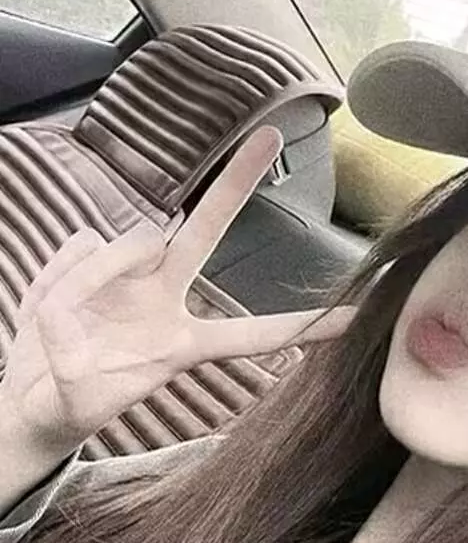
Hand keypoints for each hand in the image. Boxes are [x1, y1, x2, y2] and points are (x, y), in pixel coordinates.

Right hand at [0, 127, 355, 453]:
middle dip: (233, 187)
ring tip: (65, 325)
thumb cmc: (68, 403)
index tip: (358, 316)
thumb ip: (74, 362)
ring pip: (120, 244)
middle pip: (203, 235)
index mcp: (185, 344)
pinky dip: (55, 278)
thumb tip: (66, 314)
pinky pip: (75, 246)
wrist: (30, 393)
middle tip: (269, 139)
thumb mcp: (76, 401)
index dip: (305, 328)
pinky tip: (52, 307)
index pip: (255, 336)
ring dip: (89, 278)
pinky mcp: (87, 255)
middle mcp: (165, 298)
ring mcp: (127, 272)